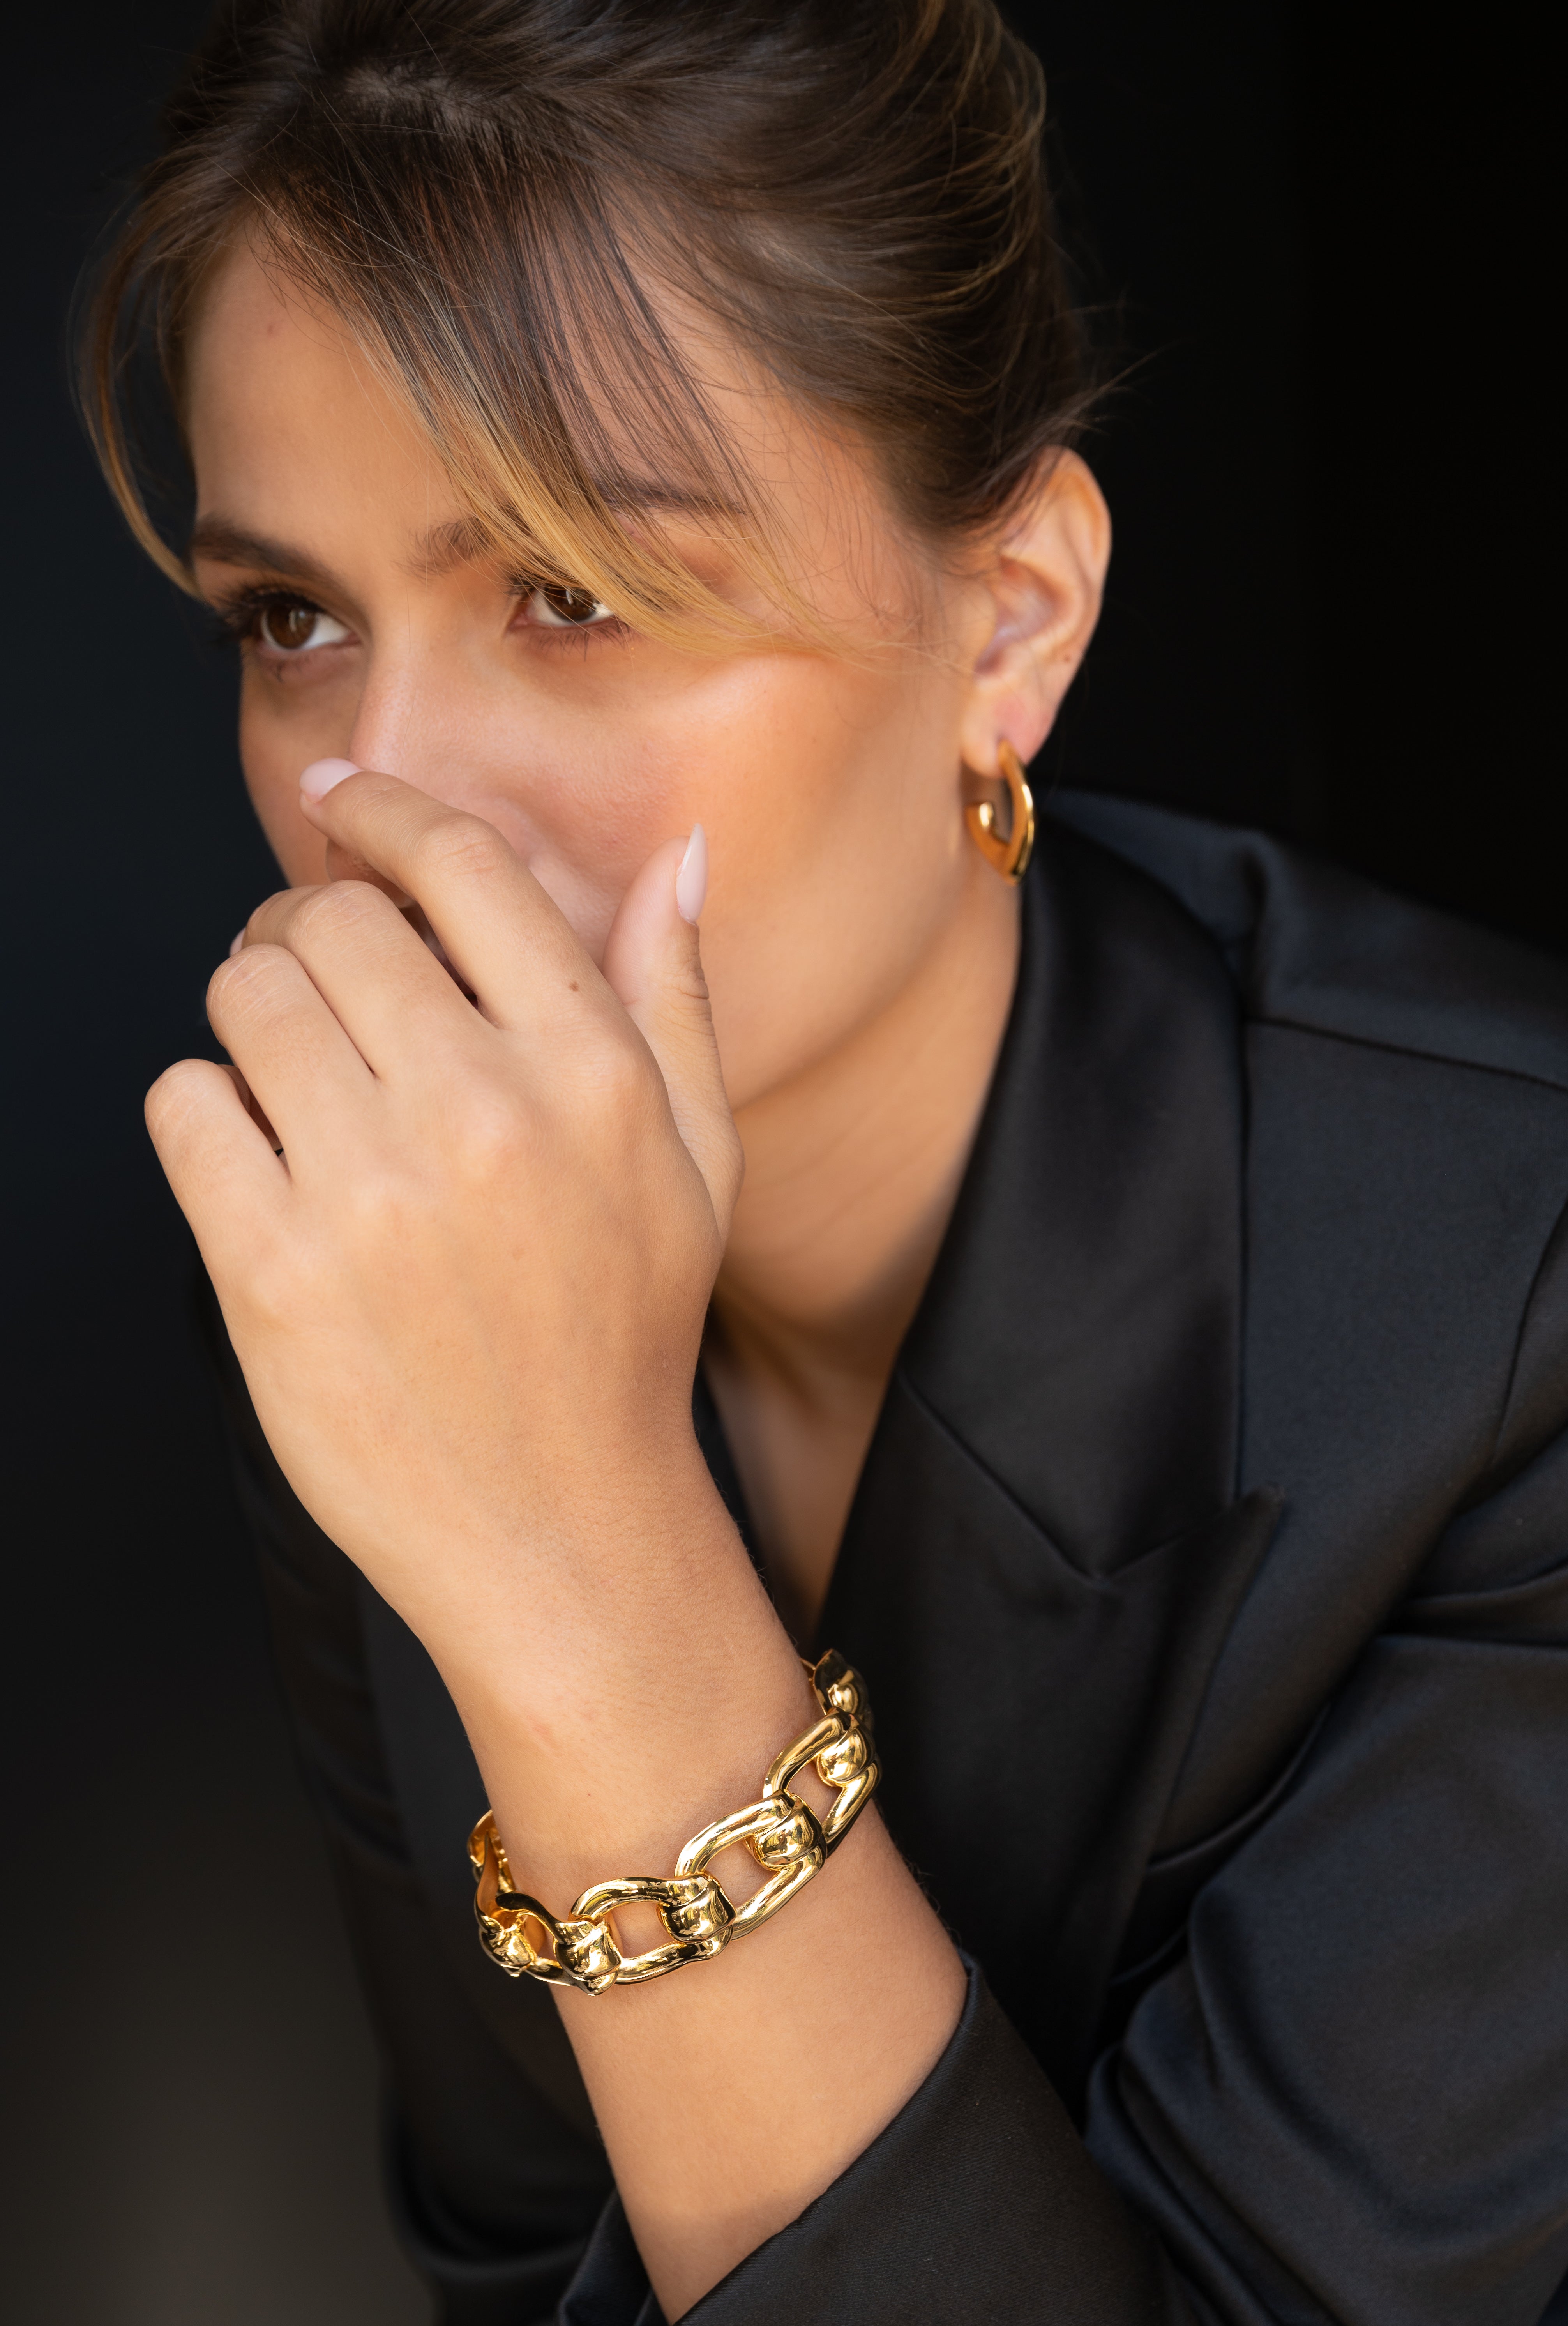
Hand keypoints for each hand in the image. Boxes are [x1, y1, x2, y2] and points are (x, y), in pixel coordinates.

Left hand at [147, 770, 745, 1694]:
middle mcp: (482, 1116)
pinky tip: (261, 1166)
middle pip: (328, 918)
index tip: (342, 796)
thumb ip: (676, 1000)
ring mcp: (369, 1194)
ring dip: (253, 1015)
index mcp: (591, 1075)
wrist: (560, 1528)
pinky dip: (204, 1114)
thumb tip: (676, 857)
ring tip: (294, 1081)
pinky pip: (182, 1103)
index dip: (384, 808)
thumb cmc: (622, 1339)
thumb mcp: (696, 1165)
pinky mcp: (269, 1269)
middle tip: (318, 983)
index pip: (462, 869)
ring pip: (243, 994)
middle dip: (308, 930)